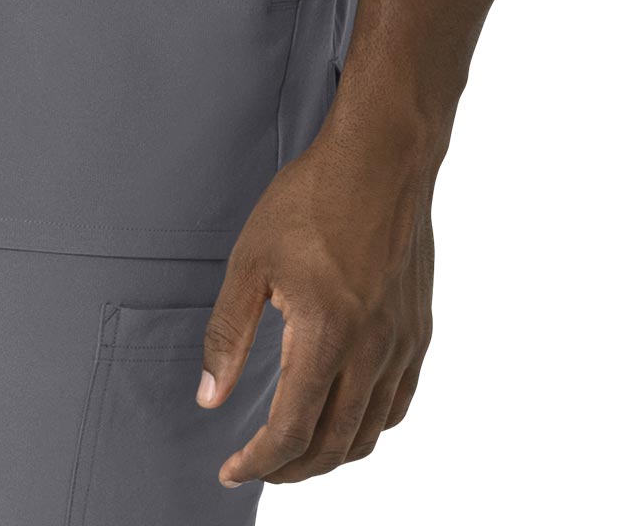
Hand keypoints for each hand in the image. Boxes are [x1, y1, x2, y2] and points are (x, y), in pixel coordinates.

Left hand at [199, 115, 437, 485]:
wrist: (383, 156)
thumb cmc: (312, 198)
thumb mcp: (251, 260)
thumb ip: (228, 335)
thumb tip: (210, 399)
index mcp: (327, 334)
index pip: (293, 430)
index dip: (259, 462)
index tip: (231, 470)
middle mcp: (372, 349)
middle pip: (334, 444)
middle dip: (292, 468)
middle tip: (258, 466)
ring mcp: (402, 342)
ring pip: (370, 431)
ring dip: (330, 452)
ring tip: (296, 450)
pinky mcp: (418, 329)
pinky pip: (398, 402)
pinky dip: (369, 426)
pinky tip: (346, 417)